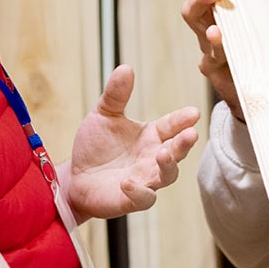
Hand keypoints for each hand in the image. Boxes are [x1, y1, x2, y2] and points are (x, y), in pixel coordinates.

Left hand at [63, 65, 199, 220]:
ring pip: (167, 175)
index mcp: (151, 136)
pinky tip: (127, 183)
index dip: (182, 119)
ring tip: (163, 154)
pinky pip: (144, 198)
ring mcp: (145, 179)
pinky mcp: (132, 199)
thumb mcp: (103, 115)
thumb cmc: (95, 146)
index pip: (171, 126)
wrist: (75, 176)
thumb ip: (115, 95)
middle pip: (177, 151)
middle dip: (184, 144)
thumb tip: (125, 67)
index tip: (193, 112)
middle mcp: (153, 158)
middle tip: (190, 134)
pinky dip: (139, 192)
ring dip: (168, 166)